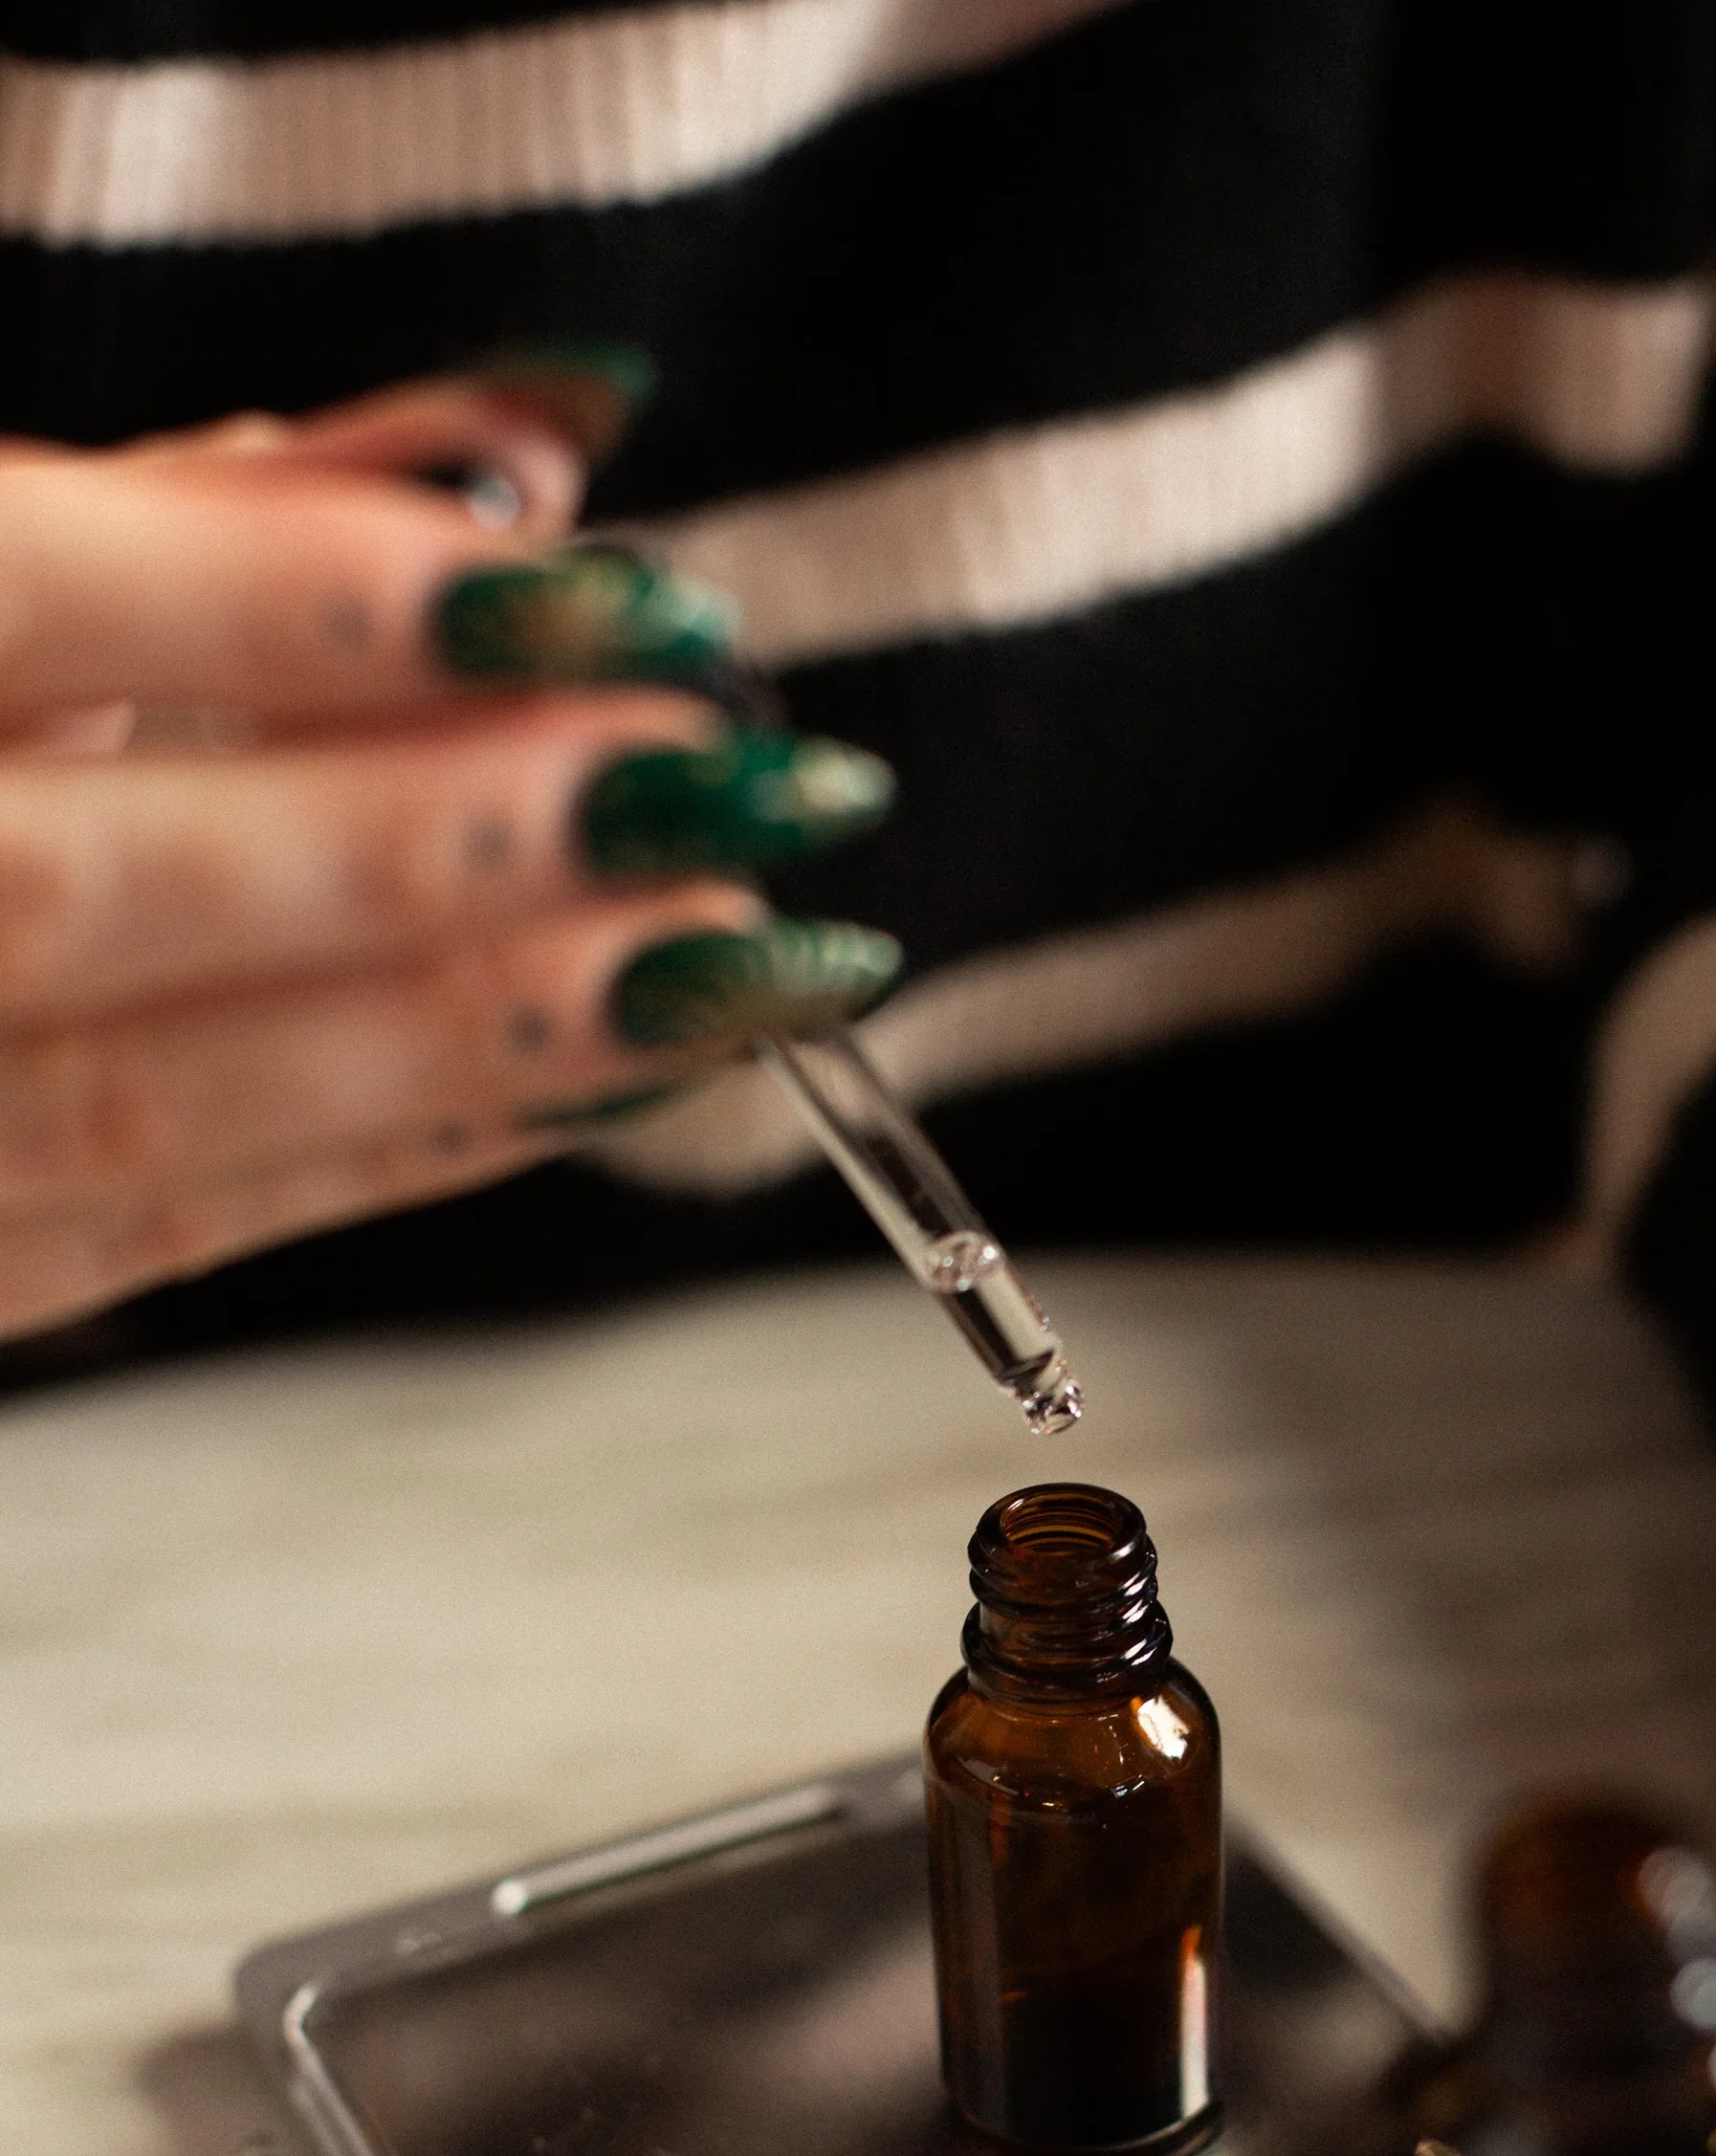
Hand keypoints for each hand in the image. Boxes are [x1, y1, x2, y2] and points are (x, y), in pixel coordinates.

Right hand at [0, 357, 900, 1344]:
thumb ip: (220, 509)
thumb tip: (538, 458)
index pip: (20, 597)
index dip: (310, 599)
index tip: (597, 588)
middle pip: (106, 887)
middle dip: (439, 842)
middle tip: (722, 789)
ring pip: (164, 1098)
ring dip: (478, 1031)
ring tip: (733, 961)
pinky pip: (183, 1224)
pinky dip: (409, 1150)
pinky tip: (607, 1081)